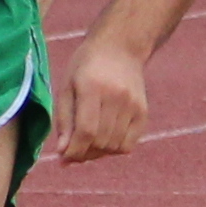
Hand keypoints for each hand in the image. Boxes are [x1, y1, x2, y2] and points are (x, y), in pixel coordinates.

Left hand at [53, 37, 152, 161]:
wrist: (120, 47)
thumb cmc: (86, 66)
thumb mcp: (67, 86)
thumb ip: (64, 120)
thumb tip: (62, 153)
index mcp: (93, 88)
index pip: (86, 131)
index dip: (74, 151)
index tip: (63, 159)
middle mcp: (117, 97)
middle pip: (101, 141)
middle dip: (83, 154)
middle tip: (73, 152)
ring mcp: (133, 105)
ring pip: (114, 146)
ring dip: (98, 153)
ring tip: (87, 145)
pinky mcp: (143, 112)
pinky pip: (129, 145)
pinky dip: (114, 149)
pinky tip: (104, 141)